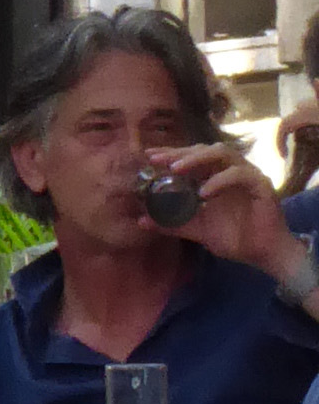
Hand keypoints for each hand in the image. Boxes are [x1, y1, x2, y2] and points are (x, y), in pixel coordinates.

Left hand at [147, 141, 308, 285]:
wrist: (263, 254)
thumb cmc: (234, 237)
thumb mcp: (197, 229)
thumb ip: (172, 223)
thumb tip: (141, 221)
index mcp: (216, 176)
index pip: (192, 157)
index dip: (171, 153)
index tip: (149, 156)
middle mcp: (231, 170)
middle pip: (204, 150)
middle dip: (179, 153)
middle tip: (158, 160)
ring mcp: (247, 174)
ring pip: (223, 153)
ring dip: (198, 159)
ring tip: (176, 169)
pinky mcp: (261, 184)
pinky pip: (240, 174)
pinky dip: (220, 180)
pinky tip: (203, 193)